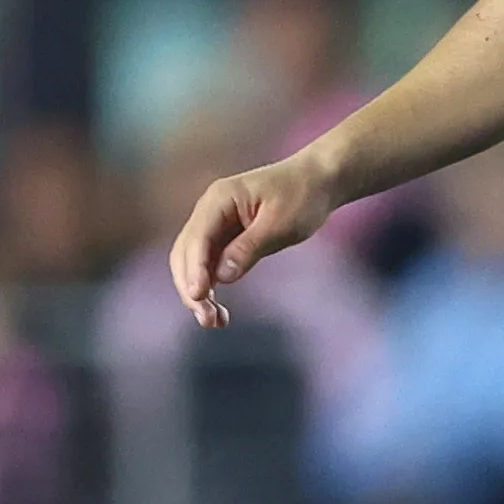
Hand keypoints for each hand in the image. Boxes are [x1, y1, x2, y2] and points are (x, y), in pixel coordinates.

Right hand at [168, 154, 336, 328]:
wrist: (318, 181)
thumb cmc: (302, 197)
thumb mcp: (280, 224)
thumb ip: (249, 248)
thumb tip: (221, 276)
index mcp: (219, 199)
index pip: (197, 238)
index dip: (194, 269)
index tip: (199, 296)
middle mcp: (210, 211)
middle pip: (185, 253)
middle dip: (191, 287)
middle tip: (207, 319)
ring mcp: (215, 224)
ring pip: (193, 263)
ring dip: (197, 292)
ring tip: (213, 322)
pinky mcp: (224, 237)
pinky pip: (209, 265)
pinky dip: (210, 286)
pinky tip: (218, 310)